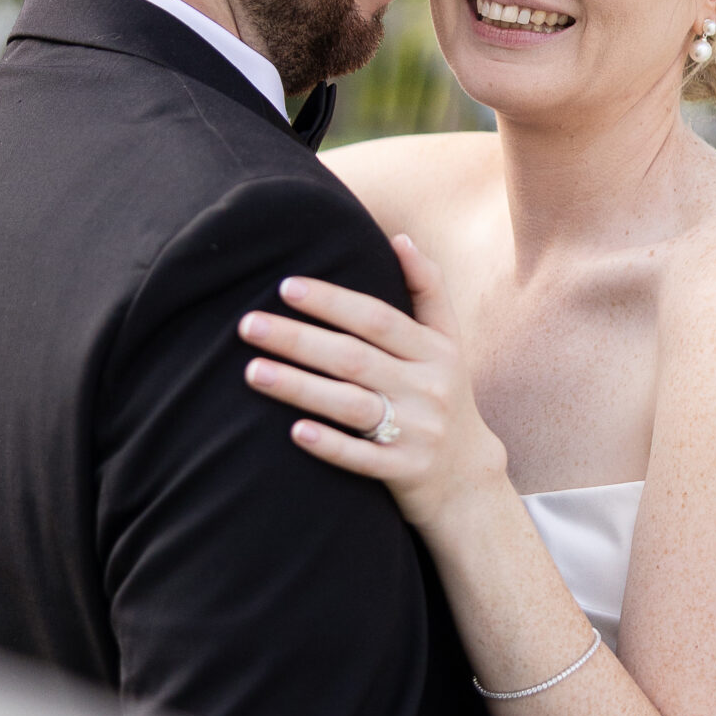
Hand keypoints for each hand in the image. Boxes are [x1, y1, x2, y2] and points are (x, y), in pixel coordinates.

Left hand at [238, 235, 508, 531]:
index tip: (285, 286)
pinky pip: (362, 458)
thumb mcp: (449, 343)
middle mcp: (427, 389)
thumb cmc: (444, 395)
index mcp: (435, 352)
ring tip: (252, 371)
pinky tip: (294, 432)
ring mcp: (416, 433)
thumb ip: (428, 289)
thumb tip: (399, 237)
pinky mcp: (404, 472)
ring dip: (299, 387)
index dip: (332, 301)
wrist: (469, 478)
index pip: (377, 319)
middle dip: (298, 340)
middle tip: (247, 325)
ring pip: (351, 406)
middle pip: (354, 359)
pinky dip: (330, 444)